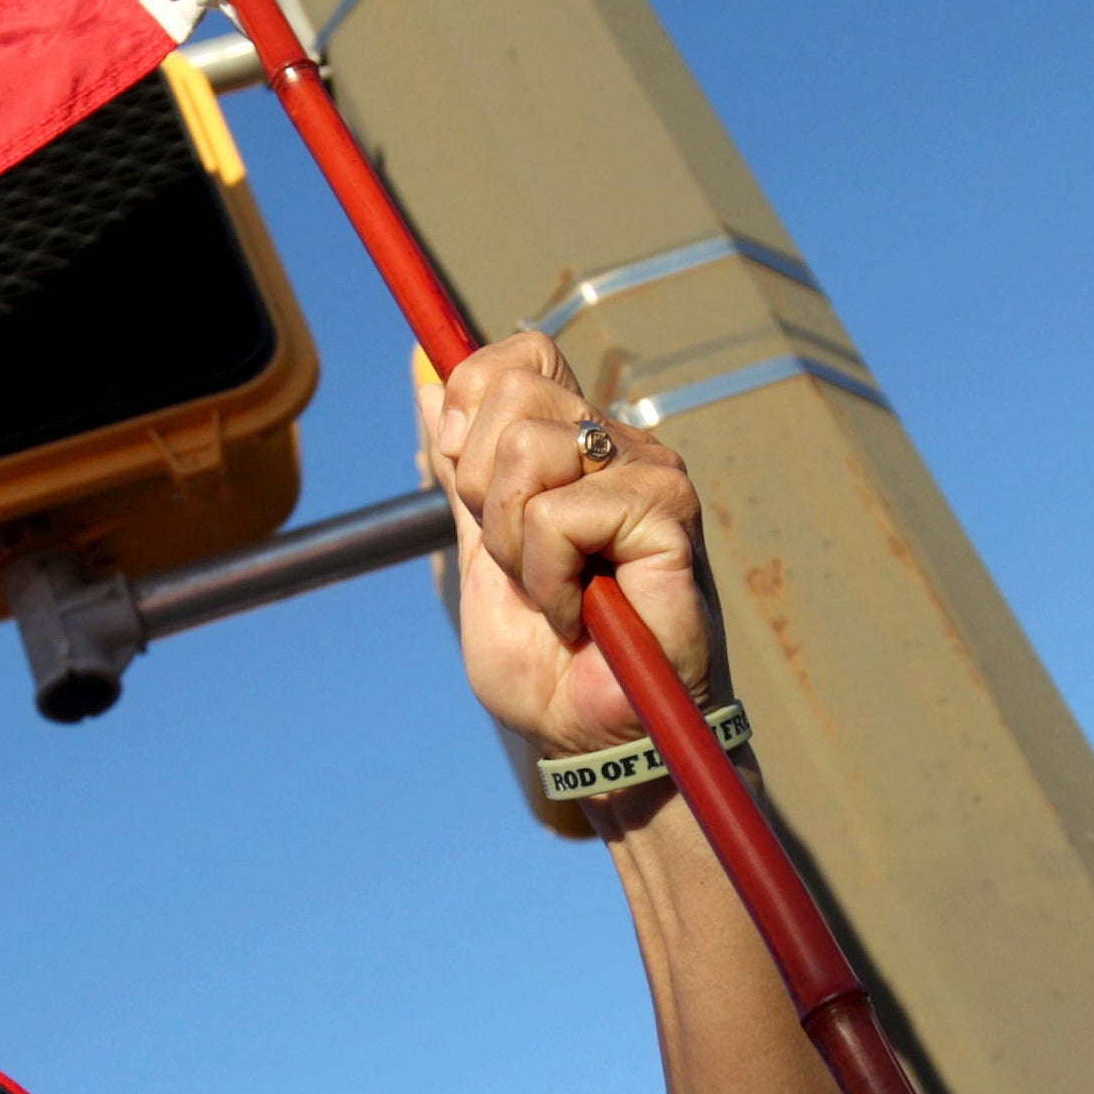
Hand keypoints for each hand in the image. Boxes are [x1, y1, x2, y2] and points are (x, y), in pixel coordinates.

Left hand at [419, 331, 720, 761]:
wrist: (596, 737)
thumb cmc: (550, 663)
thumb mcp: (481, 553)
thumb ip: (460, 471)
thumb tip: (425, 381)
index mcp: (576, 447)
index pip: (521, 355)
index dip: (473, 402)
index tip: (471, 489)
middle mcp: (618, 446)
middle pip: (513, 392)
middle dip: (485, 493)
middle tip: (524, 563)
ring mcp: (650, 474)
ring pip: (530, 448)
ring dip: (517, 544)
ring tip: (557, 594)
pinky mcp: (668, 514)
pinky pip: (562, 513)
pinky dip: (550, 578)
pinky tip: (582, 616)